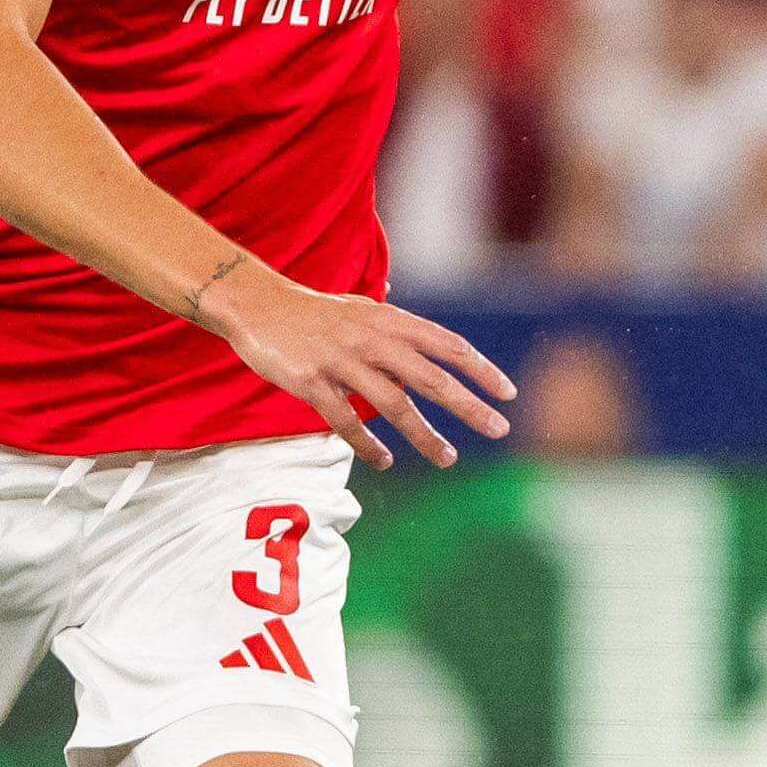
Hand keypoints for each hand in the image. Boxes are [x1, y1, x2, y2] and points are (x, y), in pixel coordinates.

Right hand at [200, 264, 516, 466]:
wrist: (258, 304)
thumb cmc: (316, 312)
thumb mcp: (363, 309)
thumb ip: (399, 329)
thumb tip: (433, 346)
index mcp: (389, 321)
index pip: (447, 344)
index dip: (481, 369)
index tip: (508, 393)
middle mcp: (371, 339)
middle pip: (431, 377)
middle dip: (468, 405)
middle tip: (499, 429)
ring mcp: (341, 361)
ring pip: (393, 404)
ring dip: (424, 435)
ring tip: (448, 458)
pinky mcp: (311, 382)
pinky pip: (345, 420)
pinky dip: (368, 444)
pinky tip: (385, 462)